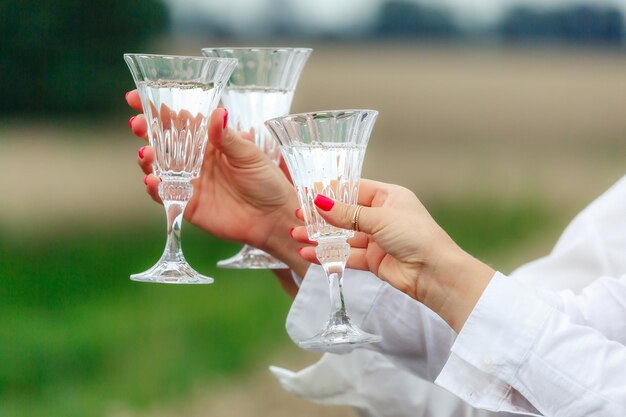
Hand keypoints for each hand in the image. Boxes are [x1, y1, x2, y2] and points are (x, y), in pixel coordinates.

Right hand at [126, 90, 307, 278]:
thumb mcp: (250, 156)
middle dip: (145, 130)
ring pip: (158, 166)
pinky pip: (164, 195)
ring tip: (146, 154)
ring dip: (147, 159)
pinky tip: (152, 180)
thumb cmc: (266, 181)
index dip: (156, 107)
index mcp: (209, 140)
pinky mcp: (186, 204)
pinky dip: (154, 187)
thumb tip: (217, 112)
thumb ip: (228, 138)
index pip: (178, 119)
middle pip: (162, 141)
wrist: (273, 218)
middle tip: (137, 125)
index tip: (134, 96)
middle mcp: (195, 159)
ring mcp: (188, 181)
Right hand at [291, 179, 494, 331]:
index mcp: (388, 197)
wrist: (434, 273)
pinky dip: (328, 256)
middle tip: (296, 216)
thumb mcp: (378, 219)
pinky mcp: (374, 260)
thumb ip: (346, 214)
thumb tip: (319, 203)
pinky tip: (309, 254)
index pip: (353, 190)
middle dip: (320, 217)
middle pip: (345, 214)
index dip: (330, 192)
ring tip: (296, 236)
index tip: (307, 194)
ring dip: (320, 237)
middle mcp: (382, 216)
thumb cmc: (415, 236)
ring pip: (343, 236)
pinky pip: (347, 255)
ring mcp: (377, 239)